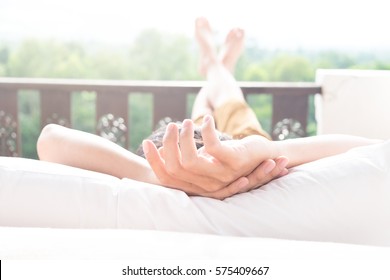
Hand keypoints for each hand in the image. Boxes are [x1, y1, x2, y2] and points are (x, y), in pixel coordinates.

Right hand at [142, 115, 287, 198]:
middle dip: (168, 144)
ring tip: (188, 122)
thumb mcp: (207, 157)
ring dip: (185, 137)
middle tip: (172, 125)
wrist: (267, 157)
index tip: (146, 141)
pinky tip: (207, 120)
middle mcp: (207, 184)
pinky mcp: (234, 162)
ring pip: (190, 160)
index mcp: (198, 184)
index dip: (154, 160)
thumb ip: (188, 156)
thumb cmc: (233, 156)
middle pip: (175, 167)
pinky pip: (212, 147)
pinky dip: (206, 130)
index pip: (167, 177)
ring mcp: (222, 175)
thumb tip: (165, 145)